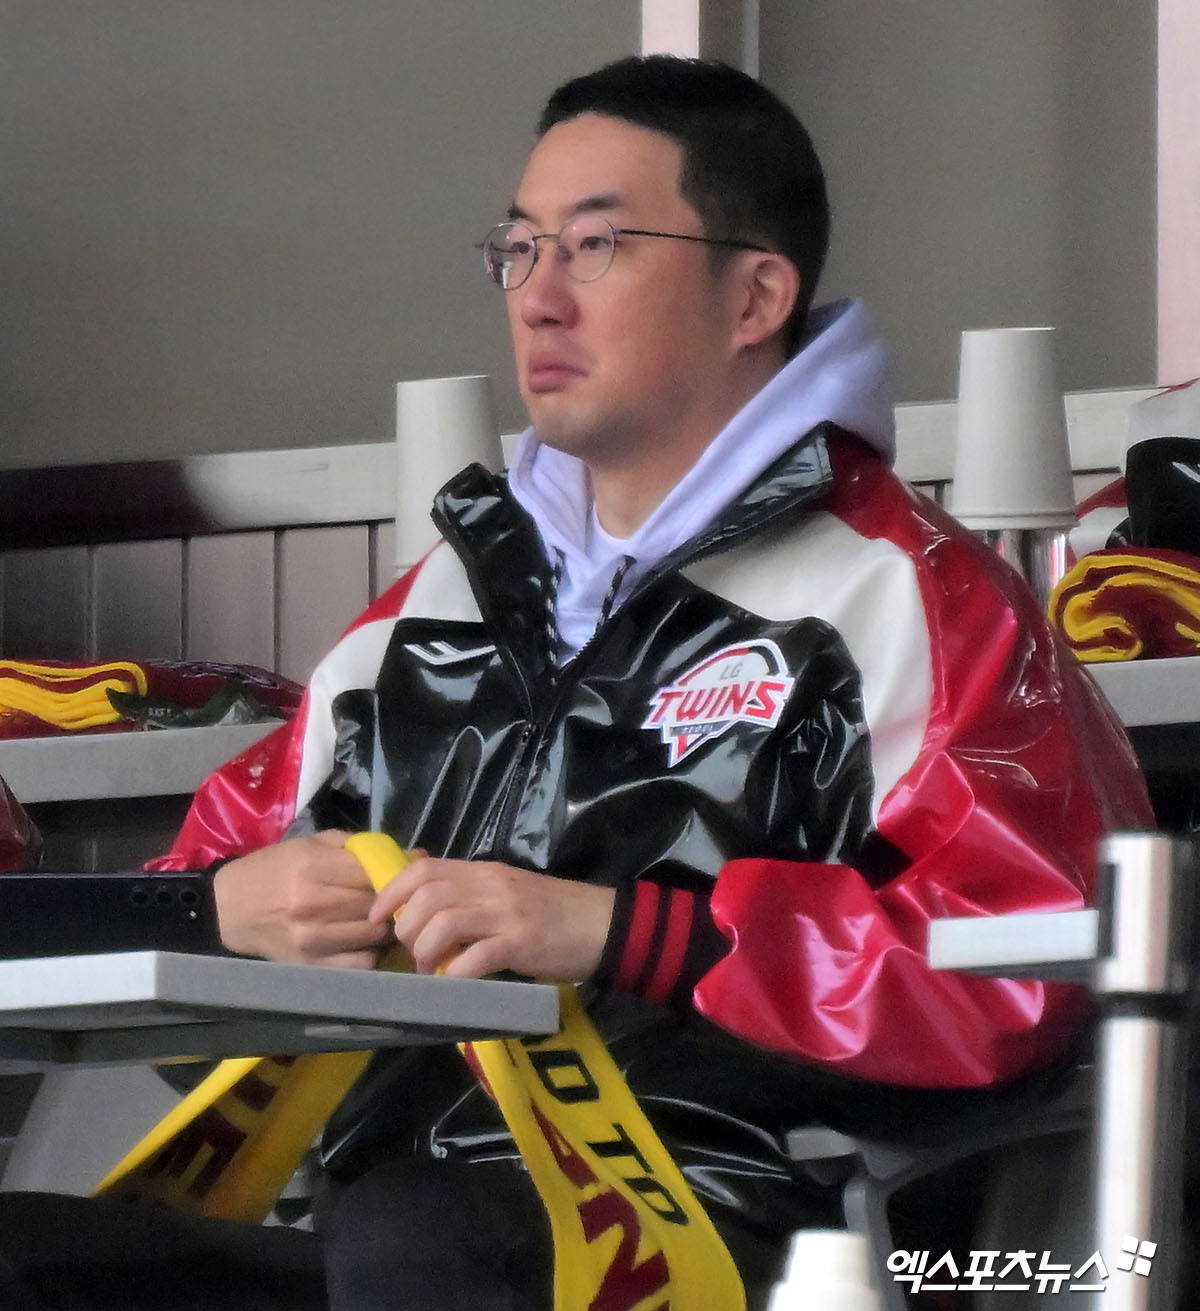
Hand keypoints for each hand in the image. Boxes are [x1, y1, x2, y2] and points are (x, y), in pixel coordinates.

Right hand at [213, 831, 392, 968]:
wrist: (228, 907)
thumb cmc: (273, 869)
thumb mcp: (312, 845)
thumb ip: (361, 849)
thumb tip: (416, 855)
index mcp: (313, 868)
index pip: (374, 875)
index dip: (394, 876)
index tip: (400, 878)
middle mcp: (313, 904)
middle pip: (376, 905)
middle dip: (391, 902)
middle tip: (396, 901)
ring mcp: (311, 938)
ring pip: (373, 935)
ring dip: (384, 928)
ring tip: (382, 920)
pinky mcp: (309, 964)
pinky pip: (359, 964)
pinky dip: (370, 954)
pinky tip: (365, 942)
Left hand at [368, 856, 616, 981]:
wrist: (604, 923)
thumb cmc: (553, 912)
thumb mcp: (507, 893)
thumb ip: (471, 898)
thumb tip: (425, 917)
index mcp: (484, 872)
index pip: (424, 869)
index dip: (391, 892)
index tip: (376, 917)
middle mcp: (491, 886)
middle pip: (427, 896)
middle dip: (406, 928)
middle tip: (411, 953)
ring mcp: (507, 913)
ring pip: (444, 923)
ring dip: (425, 951)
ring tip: (429, 970)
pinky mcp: (523, 943)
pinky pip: (476, 957)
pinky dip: (455, 973)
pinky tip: (454, 983)